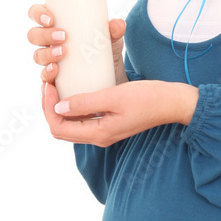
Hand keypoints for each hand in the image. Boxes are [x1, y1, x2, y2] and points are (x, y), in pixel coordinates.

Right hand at [27, 4, 129, 86]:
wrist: (109, 75)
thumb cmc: (103, 48)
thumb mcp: (111, 38)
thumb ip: (114, 29)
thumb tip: (119, 24)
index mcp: (55, 24)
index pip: (36, 14)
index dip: (38, 14)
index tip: (51, 18)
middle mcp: (48, 41)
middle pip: (33, 35)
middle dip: (44, 35)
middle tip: (63, 36)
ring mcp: (49, 59)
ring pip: (38, 55)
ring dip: (47, 54)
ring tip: (63, 53)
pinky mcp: (53, 77)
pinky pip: (43, 76)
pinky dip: (47, 73)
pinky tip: (54, 71)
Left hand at [40, 78, 198, 145]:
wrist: (173, 102)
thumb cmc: (148, 98)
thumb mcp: (115, 96)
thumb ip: (86, 103)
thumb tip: (59, 107)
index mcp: (99, 133)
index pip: (59, 127)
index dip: (48, 107)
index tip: (48, 85)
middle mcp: (99, 137)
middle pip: (61, 129)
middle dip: (49, 107)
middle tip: (48, 84)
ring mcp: (104, 131)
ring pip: (71, 125)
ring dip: (59, 107)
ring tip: (57, 85)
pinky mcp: (110, 123)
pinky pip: (83, 119)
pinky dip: (73, 107)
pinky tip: (73, 91)